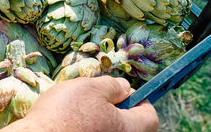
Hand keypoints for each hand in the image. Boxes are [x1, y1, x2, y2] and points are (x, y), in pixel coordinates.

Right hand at [1, 76, 158, 131]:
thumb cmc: (65, 113)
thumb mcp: (91, 88)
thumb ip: (112, 86)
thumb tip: (125, 87)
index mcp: (128, 129)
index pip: (150, 115)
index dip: (140, 99)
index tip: (125, 90)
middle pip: (128, 123)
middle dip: (115, 106)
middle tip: (96, 94)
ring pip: (108, 127)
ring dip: (98, 114)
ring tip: (77, 106)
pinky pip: (93, 131)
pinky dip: (86, 124)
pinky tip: (69, 117)